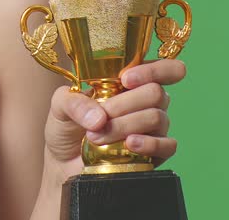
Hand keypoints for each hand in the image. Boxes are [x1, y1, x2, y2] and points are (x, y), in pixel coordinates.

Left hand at [43, 59, 186, 177]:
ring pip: (157, 118)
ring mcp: (153, 127)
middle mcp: (146, 102)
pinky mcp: (156, 152)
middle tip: (99, 117)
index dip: (154, 70)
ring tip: (96, 136)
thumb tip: (100, 117)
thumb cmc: (67, 126)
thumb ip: (73, 102)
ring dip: (124, 126)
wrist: (64, 161)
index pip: (164, 68)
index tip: (126, 79)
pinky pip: (168, 145)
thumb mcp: (60, 105)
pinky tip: (129, 145)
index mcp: (130, 82)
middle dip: (123, 105)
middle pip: (156, 93)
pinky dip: (149, 144)